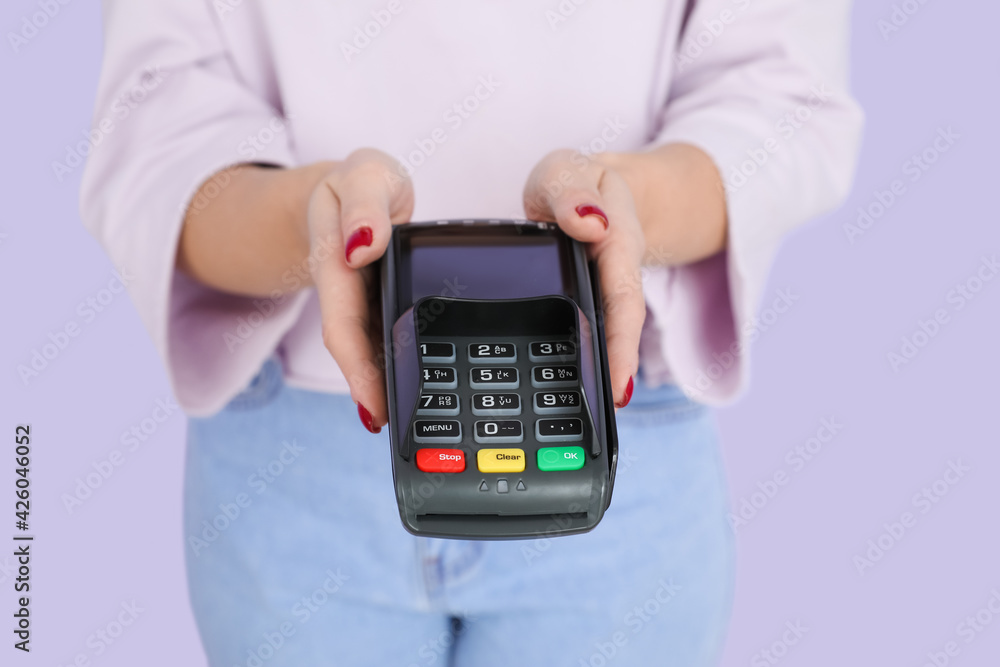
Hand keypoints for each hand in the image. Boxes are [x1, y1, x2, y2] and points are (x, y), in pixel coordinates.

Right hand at [307, 149, 413, 432]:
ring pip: (371, 352)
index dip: (356, 368)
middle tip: (396, 428)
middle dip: (372, 391)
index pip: (343, 326)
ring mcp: (363, 305)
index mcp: (338, 266)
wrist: (352, 189)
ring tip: (411, 424)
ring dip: (384, 387)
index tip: (372, 404)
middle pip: (356, 350)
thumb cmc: (362, 182)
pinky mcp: (380, 309)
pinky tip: (417, 391)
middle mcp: (348, 294)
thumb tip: (361, 243)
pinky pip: (386, 340)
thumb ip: (365, 204)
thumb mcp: (365, 175)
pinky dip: (397, 366)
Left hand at [523, 149, 646, 407]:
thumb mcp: (566, 172)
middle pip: (619, 331)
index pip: (624, 300)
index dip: (622, 342)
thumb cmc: (573, 184)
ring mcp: (600, 297)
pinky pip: (582, 337)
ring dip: (595, 377)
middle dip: (614, 372)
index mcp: (617, 246)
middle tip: (607, 411)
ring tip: (576, 419)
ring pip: (601, 339)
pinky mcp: (584, 309)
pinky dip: (573, 365)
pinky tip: (550, 399)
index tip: (620, 383)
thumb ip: (572, 192)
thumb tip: (589, 220)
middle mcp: (614, 279)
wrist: (586, 191)